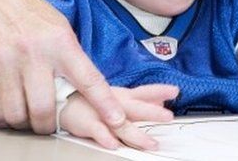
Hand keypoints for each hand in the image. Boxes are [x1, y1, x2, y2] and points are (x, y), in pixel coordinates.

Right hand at [0, 0, 126, 136]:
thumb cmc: (32, 16)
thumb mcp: (62, 30)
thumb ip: (73, 60)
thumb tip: (91, 94)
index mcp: (60, 42)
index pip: (88, 79)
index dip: (104, 104)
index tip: (117, 120)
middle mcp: (33, 53)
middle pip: (44, 109)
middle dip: (48, 125)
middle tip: (48, 123)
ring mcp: (4, 62)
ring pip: (17, 114)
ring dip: (25, 123)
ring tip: (27, 115)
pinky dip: (4, 118)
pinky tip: (9, 109)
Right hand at [59, 85, 178, 149]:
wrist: (62, 100)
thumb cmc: (92, 99)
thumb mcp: (119, 97)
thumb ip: (141, 98)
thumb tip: (160, 99)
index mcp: (123, 96)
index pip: (144, 92)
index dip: (159, 91)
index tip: (175, 91)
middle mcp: (114, 104)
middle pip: (136, 108)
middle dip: (152, 112)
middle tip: (168, 116)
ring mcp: (101, 114)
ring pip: (121, 125)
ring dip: (136, 134)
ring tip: (150, 143)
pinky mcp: (87, 124)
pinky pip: (97, 132)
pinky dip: (105, 138)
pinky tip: (114, 145)